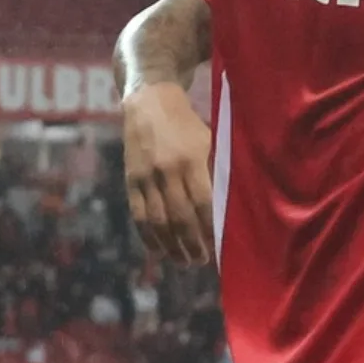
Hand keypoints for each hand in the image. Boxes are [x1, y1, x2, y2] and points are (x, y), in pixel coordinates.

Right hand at [122, 82, 213, 264]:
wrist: (149, 100)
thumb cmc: (187, 123)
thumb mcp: (209, 138)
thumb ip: (216, 169)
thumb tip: (232, 204)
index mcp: (192, 158)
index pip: (204, 202)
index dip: (211, 229)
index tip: (221, 247)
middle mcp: (167, 169)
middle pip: (180, 216)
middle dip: (192, 244)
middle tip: (203, 261)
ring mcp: (146, 176)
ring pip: (158, 221)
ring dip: (171, 246)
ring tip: (184, 262)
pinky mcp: (130, 179)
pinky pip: (138, 214)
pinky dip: (148, 236)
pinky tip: (158, 250)